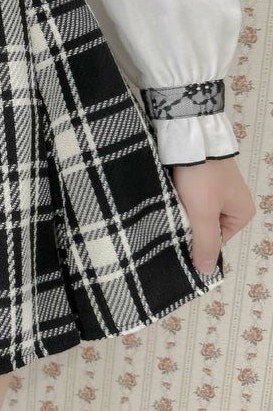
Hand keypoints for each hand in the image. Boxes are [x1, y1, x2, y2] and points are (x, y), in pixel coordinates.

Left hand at [171, 157, 255, 274]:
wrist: (190, 139)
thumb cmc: (202, 178)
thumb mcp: (204, 214)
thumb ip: (204, 243)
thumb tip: (206, 271)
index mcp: (242, 213)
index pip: (217, 240)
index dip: (198, 241)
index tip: (180, 236)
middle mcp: (233, 202)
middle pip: (207, 226)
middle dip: (190, 225)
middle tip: (172, 223)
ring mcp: (218, 189)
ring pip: (196, 212)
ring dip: (184, 212)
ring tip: (169, 211)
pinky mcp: (202, 178)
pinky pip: (191, 198)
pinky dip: (181, 199)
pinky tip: (169, 199)